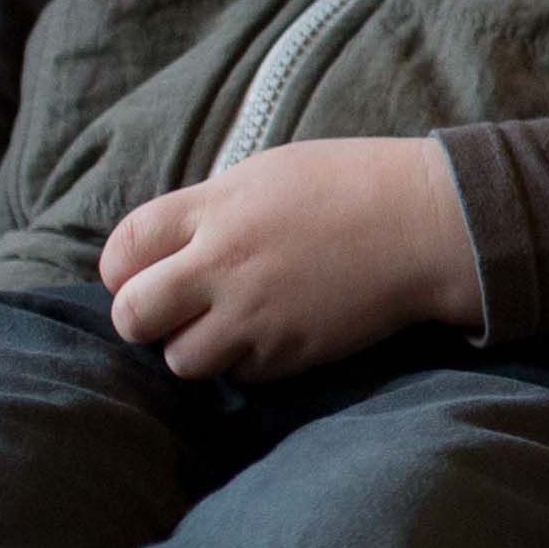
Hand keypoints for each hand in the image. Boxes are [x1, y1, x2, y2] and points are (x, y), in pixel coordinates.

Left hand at [100, 137, 478, 381]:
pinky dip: (246, 362)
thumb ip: (209, 209)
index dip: (121, 270)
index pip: (123, 250)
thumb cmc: (352, 184)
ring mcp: (256, 314)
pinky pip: (240, 374)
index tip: (139, 274)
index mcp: (214, 209)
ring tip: (225, 326)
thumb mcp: (266, 173)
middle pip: (134, 315)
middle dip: (141, 317)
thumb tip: (168, 247)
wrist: (427, 223)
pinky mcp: (290, 352)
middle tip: (168, 312)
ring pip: (181, 359)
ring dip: (193, 347)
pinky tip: (273, 332)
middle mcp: (224, 264)